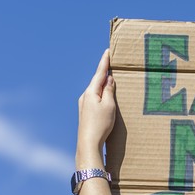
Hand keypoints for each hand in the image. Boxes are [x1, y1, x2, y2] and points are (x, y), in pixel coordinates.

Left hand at [76, 49, 116, 167]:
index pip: (100, 73)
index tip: (108, 51)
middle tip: (111, 62)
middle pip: (97, 80)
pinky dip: (101, 94)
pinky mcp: (85, 112)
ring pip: (95, 90)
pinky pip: (94, 98)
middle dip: (105, 73)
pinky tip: (106, 98)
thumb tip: (109, 79)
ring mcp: (83, 104)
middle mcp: (85, 96)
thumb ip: (109, 90)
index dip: (105, 62)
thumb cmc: (100, 125)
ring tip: (111, 80)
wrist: (88, 143)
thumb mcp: (109, 105)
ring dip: (103, 85)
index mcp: (91, 91)